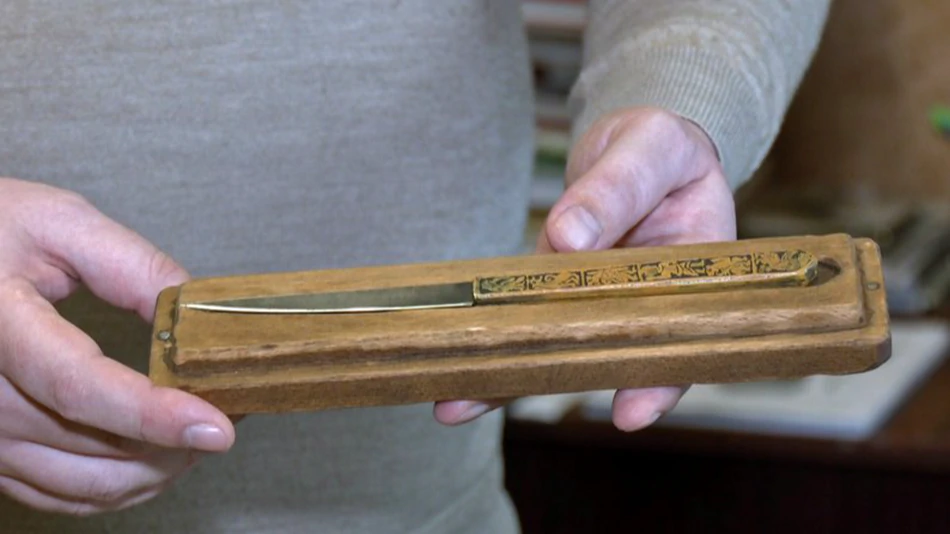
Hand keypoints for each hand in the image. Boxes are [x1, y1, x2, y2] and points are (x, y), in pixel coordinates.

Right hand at [0, 178, 234, 514]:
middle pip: (93, 444)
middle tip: (233, 408)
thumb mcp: (59, 224)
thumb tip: (196, 315)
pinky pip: (63, 494)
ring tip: (204, 431)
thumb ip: (131, 265)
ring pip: (86, 483)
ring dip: (158, 468)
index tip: (218, 425)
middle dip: (178, 439)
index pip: (77, 385)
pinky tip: (158, 457)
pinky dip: (122, 485)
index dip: (153, 413)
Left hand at [434, 107, 735, 430]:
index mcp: (693, 269)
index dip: (660, 379)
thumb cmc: (662, 144)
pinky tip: (457, 357)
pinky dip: (497, 329)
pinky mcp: (558, 283)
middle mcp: (643, 296)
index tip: (629, 413)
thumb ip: (616, 187)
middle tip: (501, 413)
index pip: (682, 334)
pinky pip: (530, 309)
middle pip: (608, 353)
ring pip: (558, 339)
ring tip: (451, 405)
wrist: (639, 143)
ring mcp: (597, 294)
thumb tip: (568, 237)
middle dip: (558, 383)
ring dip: (507, 371)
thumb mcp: (652, 146)